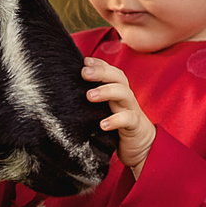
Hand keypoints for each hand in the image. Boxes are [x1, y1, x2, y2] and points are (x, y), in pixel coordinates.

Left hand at [82, 59, 153, 173]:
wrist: (141, 146)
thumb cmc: (116, 126)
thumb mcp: (103, 110)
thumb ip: (91, 100)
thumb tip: (64, 92)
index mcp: (117, 91)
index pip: (111, 72)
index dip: (100, 64)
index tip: (84, 61)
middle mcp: (125, 97)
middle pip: (118, 77)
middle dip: (101, 72)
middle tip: (84, 72)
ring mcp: (131, 109)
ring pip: (124, 93)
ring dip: (106, 91)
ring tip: (90, 95)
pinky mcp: (135, 125)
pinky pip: (128, 119)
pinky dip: (115, 120)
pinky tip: (103, 124)